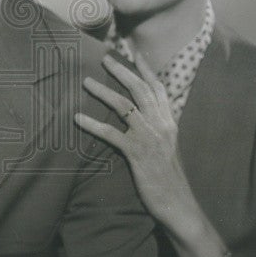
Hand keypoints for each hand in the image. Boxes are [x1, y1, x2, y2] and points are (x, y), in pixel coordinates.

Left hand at [74, 53, 203, 235]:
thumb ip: (160, 128)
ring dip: (104, 92)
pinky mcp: (137, 154)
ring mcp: (149, 138)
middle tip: (105, 58)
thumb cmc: (169, 177)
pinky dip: (92, 124)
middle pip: (141, 90)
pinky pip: (111, 134)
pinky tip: (77, 118)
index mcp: (170, 122)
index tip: (135, 52)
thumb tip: (148, 115)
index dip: (146, 69)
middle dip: (123, 71)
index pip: (159, 88)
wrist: (178, 204)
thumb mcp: (168, 147)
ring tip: (86, 82)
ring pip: (124, 106)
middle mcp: (161, 125)